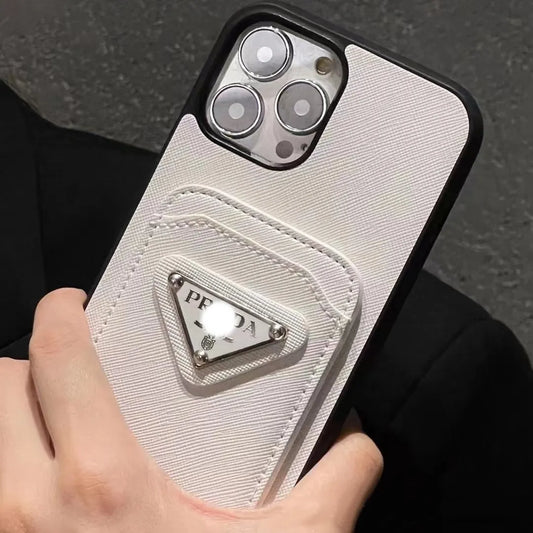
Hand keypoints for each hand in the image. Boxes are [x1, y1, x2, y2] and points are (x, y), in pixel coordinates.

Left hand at [0, 288, 381, 531]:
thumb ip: (336, 479)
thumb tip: (358, 437)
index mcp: (102, 480)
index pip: (59, 356)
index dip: (61, 312)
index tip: (77, 303)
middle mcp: (28, 504)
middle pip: (1, 385)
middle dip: (31, 365)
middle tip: (73, 371)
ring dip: (12, 413)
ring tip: (54, 419)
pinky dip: (6, 460)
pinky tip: (41, 474)